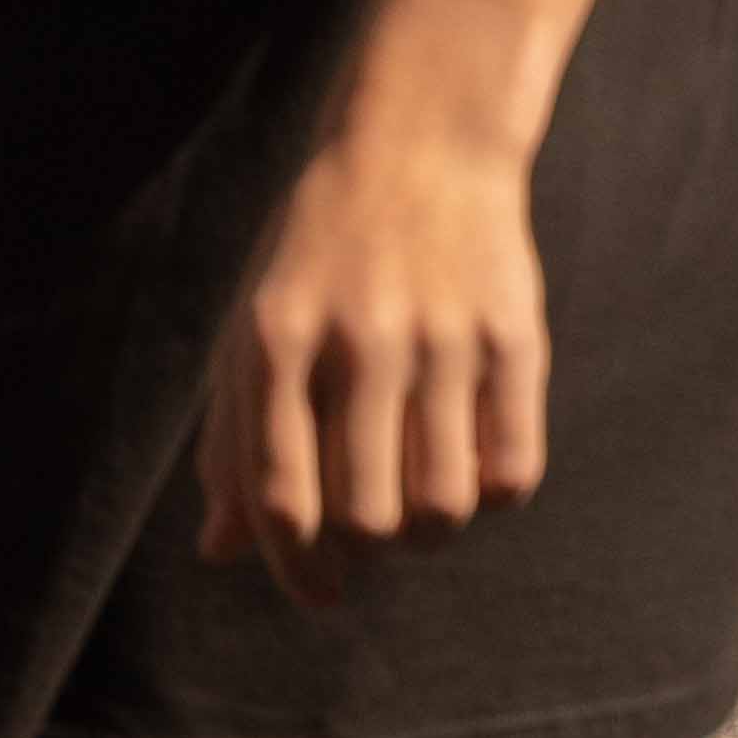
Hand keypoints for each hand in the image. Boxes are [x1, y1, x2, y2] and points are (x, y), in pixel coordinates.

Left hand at [198, 101, 549, 609]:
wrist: (418, 145)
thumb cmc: (316, 255)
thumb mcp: (252, 327)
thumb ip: (233, 441)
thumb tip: (222, 552)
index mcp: (273, 339)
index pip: (282, 498)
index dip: (299, 568)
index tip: (320, 591)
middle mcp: (357, 341)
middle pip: (368, 520)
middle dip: (366, 553)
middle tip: (369, 535)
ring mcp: (441, 340)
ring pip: (443, 509)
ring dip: (430, 532)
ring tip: (419, 497)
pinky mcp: (514, 339)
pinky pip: (513, 473)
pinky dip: (491, 494)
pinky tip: (470, 461)